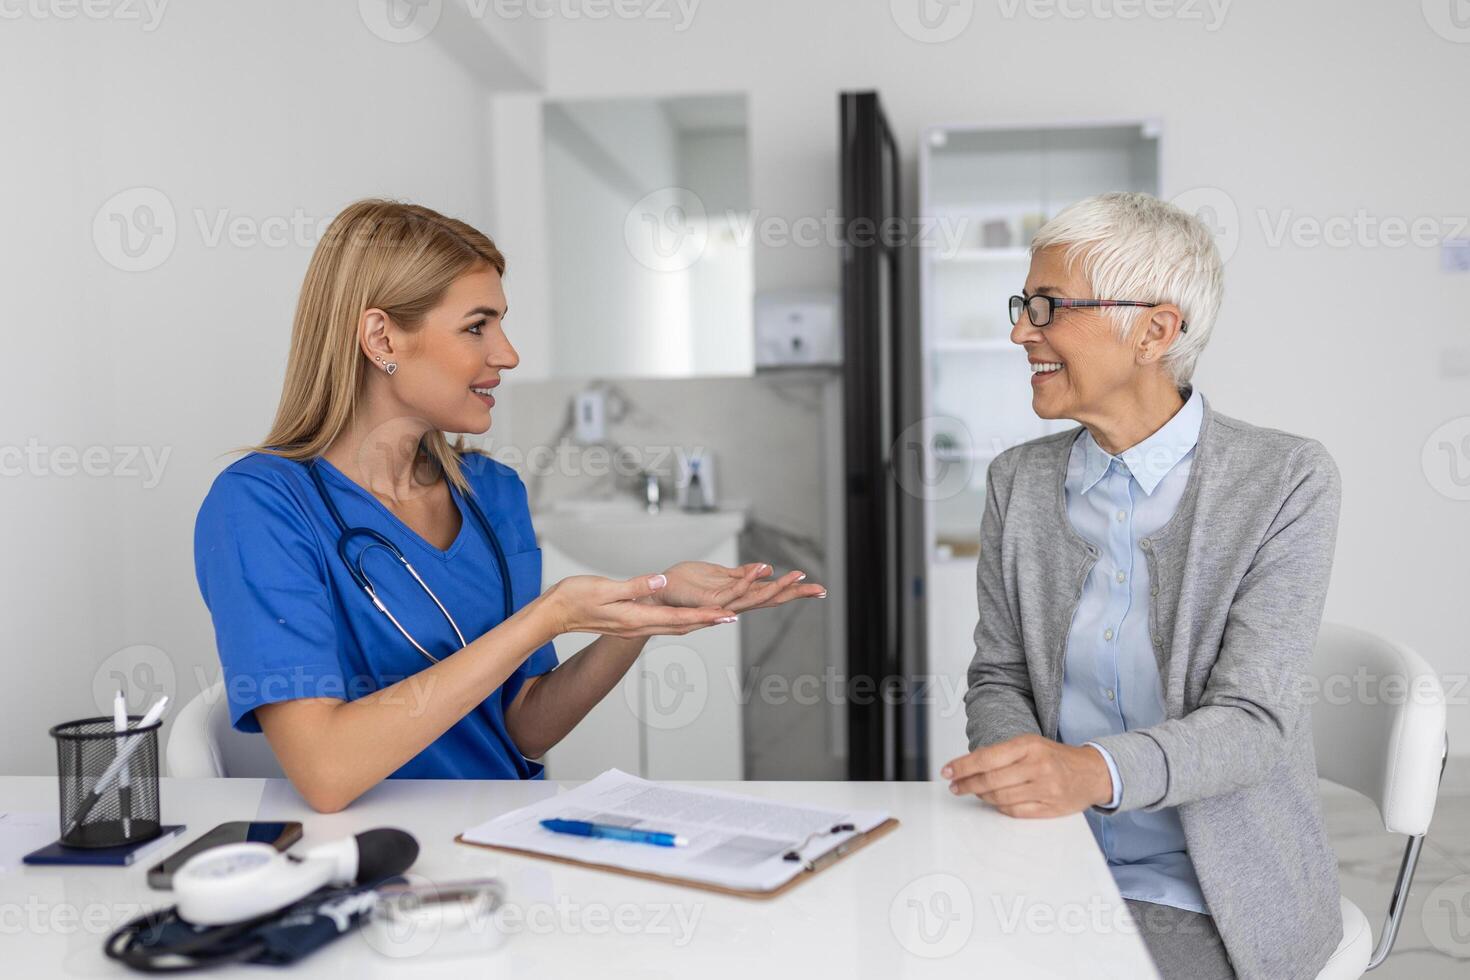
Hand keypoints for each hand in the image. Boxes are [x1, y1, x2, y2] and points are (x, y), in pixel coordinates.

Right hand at [545, 574, 736, 638]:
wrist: (554, 614)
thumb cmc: (574, 597)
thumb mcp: (604, 587)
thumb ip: (635, 585)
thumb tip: (661, 581)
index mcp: (634, 618)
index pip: (677, 617)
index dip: (703, 616)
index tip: (725, 614)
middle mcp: (637, 627)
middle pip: (680, 626)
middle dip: (707, 621)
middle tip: (732, 616)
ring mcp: (632, 628)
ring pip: (672, 627)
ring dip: (696, 622)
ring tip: (716, 617)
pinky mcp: (627, 624)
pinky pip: (661, 625)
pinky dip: (679, 621)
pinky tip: (685, 616)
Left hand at [652, 561, 826, 612]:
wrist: (660, 591)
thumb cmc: (687, 583)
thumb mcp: (720, 574)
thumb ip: (742, 573)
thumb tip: (766, 568)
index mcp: (740, 595)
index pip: (773, 593)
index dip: (795, 590)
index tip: (817, 588)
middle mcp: (736, 602)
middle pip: (772, 599)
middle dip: (796, 594)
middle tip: (820, 589)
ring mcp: (725, 603)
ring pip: (757, 597)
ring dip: (778, 586)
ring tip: (798, 575)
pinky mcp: (712, 600)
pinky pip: (734, 590)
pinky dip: (749, 579)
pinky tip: (763, 569)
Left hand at [941, 734, 1112, 817]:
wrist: (1093, 773)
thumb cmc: (1057, 757)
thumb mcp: (1031, 744)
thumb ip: (1003, 754)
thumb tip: (968, 767)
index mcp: (1029, 746)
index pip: (987, 757)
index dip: (963, 766)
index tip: (947, 771)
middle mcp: (1037, 766)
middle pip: (990, 780)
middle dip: (967, 784)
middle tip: (955, 786)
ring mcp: (1045, 789)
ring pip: (1000, 797)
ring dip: (982, 796)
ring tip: (974, 792)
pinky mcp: (1049, 808)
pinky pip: (1014, 811)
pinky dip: (1000, 807)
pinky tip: (994, 801)